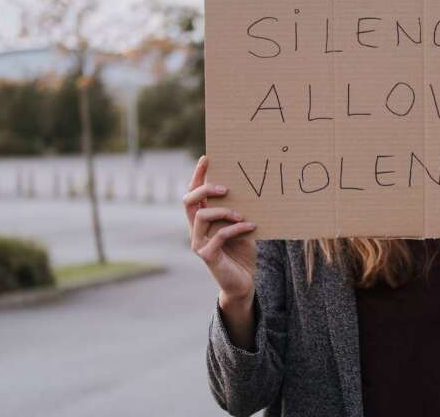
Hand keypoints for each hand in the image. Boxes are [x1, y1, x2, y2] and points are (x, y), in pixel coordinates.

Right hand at [184, 156, 257, 306]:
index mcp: (202, 218)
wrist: (244, 281)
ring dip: (223, 211)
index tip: (207, 158)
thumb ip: (237, 209)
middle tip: (225, 188)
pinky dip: (236, 229)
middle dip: (204, 189)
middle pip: (188, 200)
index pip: (193, 193)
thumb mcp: (240, 225)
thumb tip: (248, 187)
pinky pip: (218, 235)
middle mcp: (195, 228)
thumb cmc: (242, 250)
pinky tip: (251, 227)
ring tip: (242, 214)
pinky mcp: (207, 255)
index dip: (198, 175)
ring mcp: (198, 242)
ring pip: (200, 216)